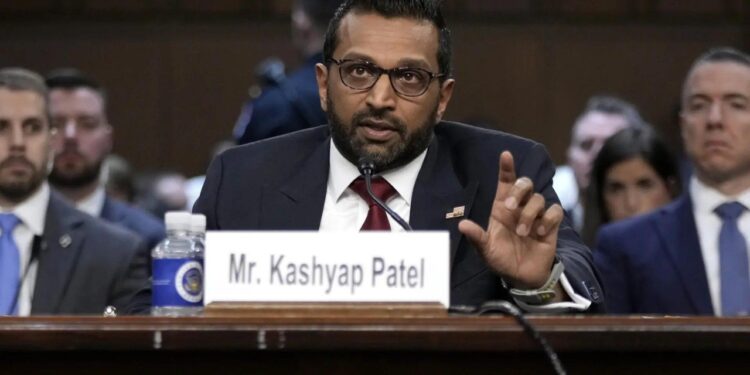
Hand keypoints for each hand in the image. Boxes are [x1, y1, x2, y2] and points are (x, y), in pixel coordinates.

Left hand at [458, 151, 563, 289]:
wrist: (521, 276)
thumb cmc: (501, 259)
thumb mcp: (485, 250)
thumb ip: (476, 237)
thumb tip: (461, 225)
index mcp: (501, 208)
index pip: (505, 182)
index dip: (506, 168)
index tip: (505, 155)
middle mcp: (519, 207)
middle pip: (525, 183)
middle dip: (518, 191)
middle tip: (510, 207)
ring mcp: (535, 215)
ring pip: (538, 198)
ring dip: (529, 214)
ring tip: (523, 233)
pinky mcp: (550, 224)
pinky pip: (554, 210)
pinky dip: (548, 219)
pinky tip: (540, 232)